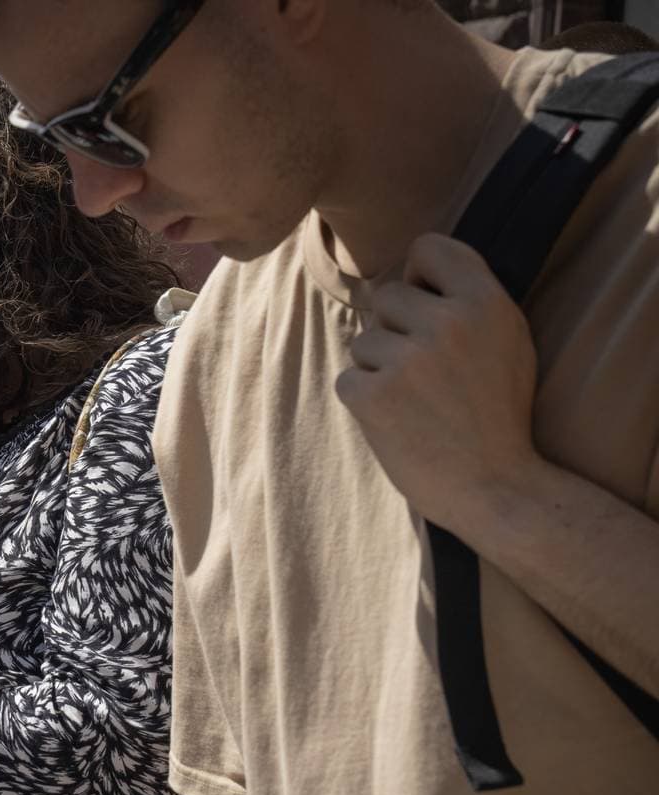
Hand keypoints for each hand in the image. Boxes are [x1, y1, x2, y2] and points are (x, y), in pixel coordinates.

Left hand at [336, 233, 541, 534]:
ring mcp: (408, 359)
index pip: (427, 247)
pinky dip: (363, 400)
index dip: (418, 274)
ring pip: (363, 339)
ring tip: (416, 401)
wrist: (493, 486)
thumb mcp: (507, 341)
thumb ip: (468, 299)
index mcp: (485, 302)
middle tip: (427, 374)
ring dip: (378, 368)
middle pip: (385, 296)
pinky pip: (348, 378)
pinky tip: (398, 421)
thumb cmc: (497, 414)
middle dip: (396, 330)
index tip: (426, 304)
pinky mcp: (373, 395)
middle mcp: (447, 322)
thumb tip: (414, 271)